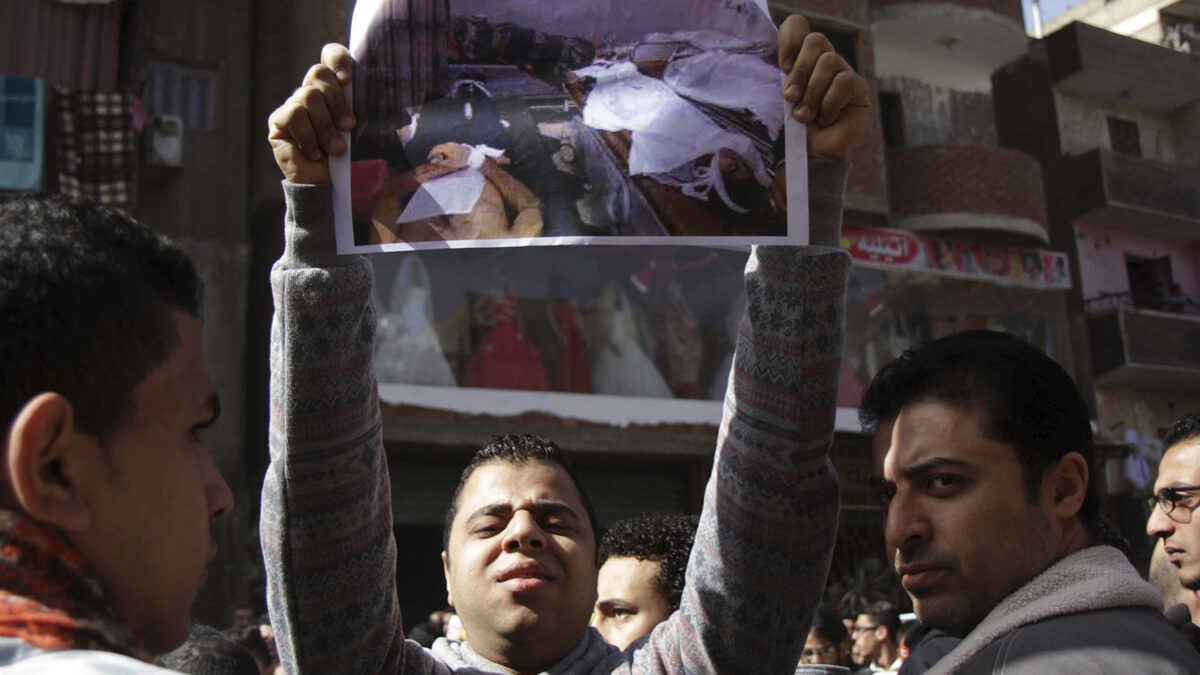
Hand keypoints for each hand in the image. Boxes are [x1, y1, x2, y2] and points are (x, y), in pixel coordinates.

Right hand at [267, 44, 356, 182]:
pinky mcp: (278, 122)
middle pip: (318, 73)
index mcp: (332, 89)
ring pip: (307, 96)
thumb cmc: (349, 159)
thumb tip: (390, 102)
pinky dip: (308, 135)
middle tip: (349, 126)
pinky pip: (293, 114)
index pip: (329, 56)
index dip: (337, 59)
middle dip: (337, 101)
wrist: (328, 188)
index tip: (348, 79)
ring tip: (335, 149)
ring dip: (325, 126)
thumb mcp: (362, 133)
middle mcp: (310, 93)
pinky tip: (315, 153)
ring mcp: (292, 106)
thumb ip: (365, 112)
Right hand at [427, 143, 471, 171]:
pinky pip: (449, 147)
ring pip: (444, 147)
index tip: (429, 159)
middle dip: (436, 153)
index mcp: (446, 148)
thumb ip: (440, 163)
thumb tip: (432, 162)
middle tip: (434, 159)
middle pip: (439, 147)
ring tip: (442, 159)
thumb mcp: (450, 163)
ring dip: (441, 152)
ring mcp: (454, 144)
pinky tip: (449, 157)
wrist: (474, 156)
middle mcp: (449, 145)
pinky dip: (446, 151)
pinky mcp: (458, 146)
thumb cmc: (461, 161)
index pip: (435, 149)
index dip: (431, 154)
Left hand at [779, 16, 869, 160]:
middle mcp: (823, 60)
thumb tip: (778, 62)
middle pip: (816, 41)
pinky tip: (825, 119)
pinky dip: (829, 103)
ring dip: (812, 92)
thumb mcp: (778, 101)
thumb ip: (779, 77)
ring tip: (804, 116)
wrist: (810, 155)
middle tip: (789, 97)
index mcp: (800, 58)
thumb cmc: (791, 128)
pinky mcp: (858, 88)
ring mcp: (843, 72)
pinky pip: (844, 81)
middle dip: (800, 71)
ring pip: (829, 61)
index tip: (781, 66)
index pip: (798, 26)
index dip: (790, 39)